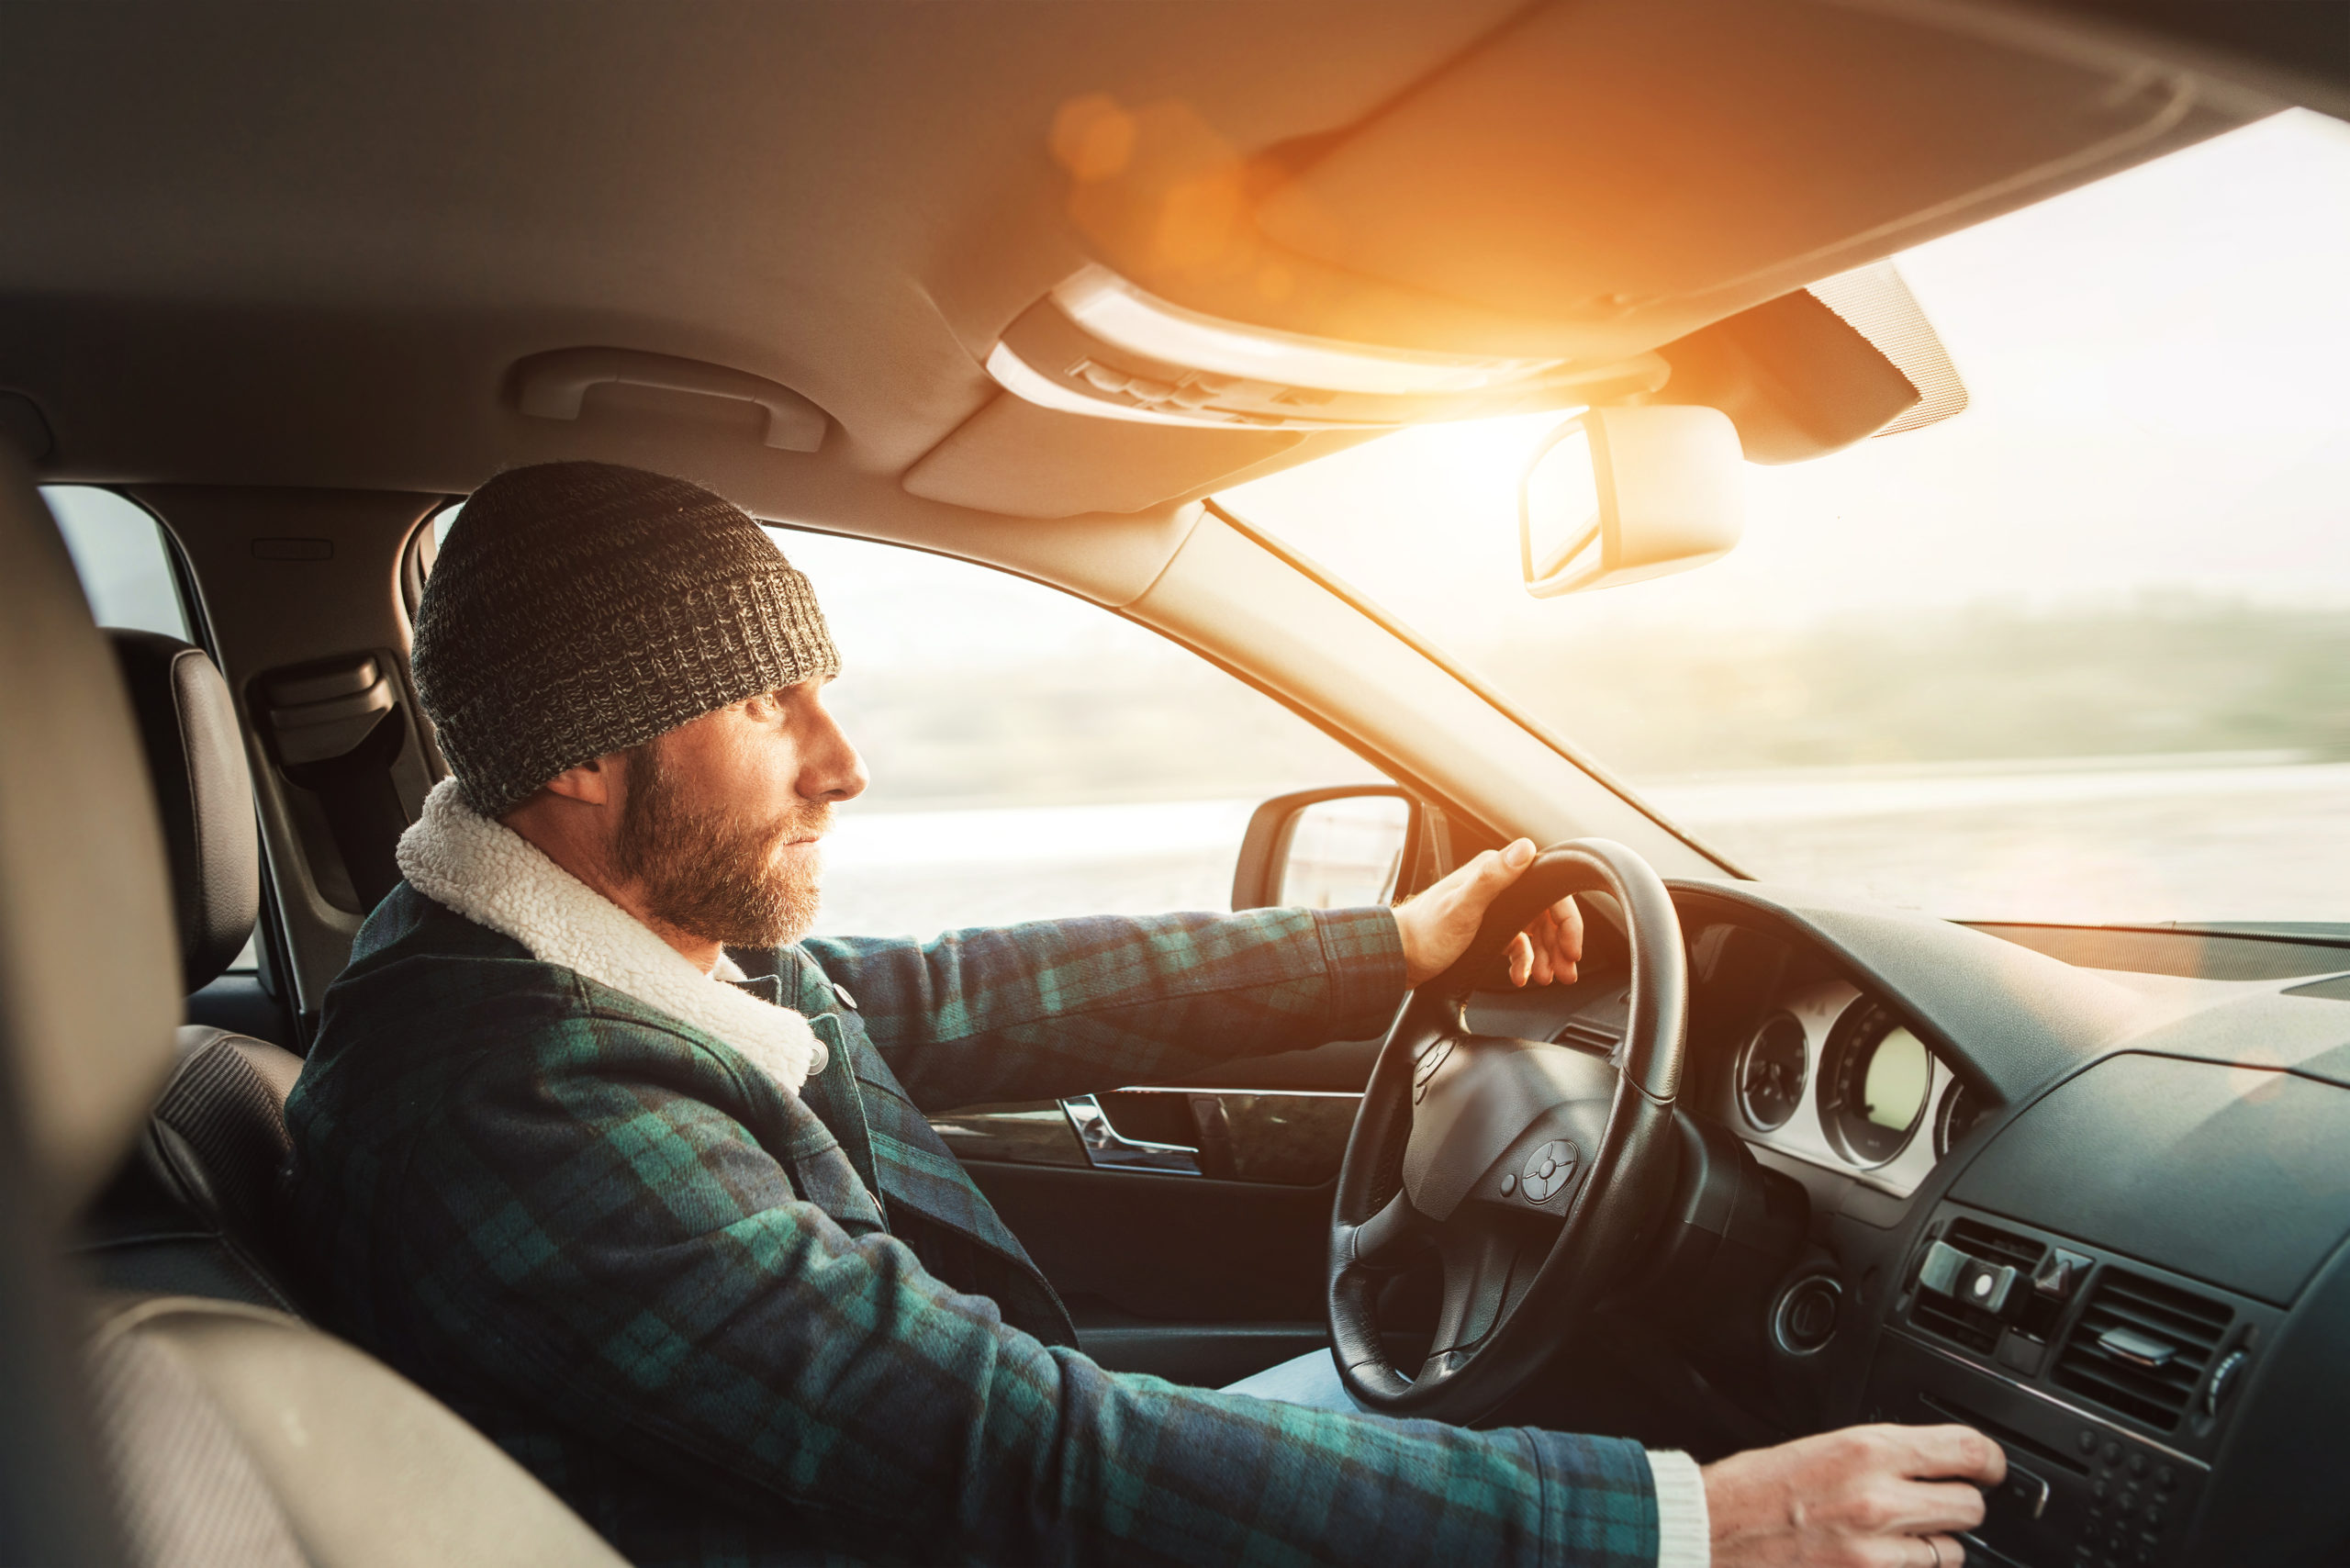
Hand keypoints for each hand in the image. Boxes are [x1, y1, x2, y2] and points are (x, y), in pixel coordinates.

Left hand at [1393, 838, 1582, 989]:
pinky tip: (1522, 976)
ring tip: (1548, 978)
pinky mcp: (1488, 929)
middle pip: (1546, 915)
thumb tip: (1525, 847)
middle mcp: (1498, 887)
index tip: (1572, 950)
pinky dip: (1524, 962)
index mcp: (1496, 872)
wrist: (1398, 956)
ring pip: (1534, 932)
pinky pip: (1517, 945)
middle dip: (1560, 946)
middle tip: (1566, 972)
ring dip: (1545, 956)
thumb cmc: (1426, 931)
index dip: (1567, 923)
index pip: (1549, 893)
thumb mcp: (1464, 906)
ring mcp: (1494, 909)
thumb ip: (1495, 877)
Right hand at [1704, 1423, 2005, 1566]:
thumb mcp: (1819, 1447)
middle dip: (1959, 1504)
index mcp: (1866, 1449)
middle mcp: (1879, 1499)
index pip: (1967, 1449)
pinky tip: (1881, 1558)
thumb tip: (1928, 1460)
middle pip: (1970, 1506)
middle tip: (1937, 1502)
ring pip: (1951, 1551)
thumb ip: (1878, 1453)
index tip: (1990, 1467)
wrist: (1711, 1533)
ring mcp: (1877, 1552)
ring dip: (1934, 1544)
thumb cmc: (1752, 1490)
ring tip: (1897, 1536)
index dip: (1990, 1461)